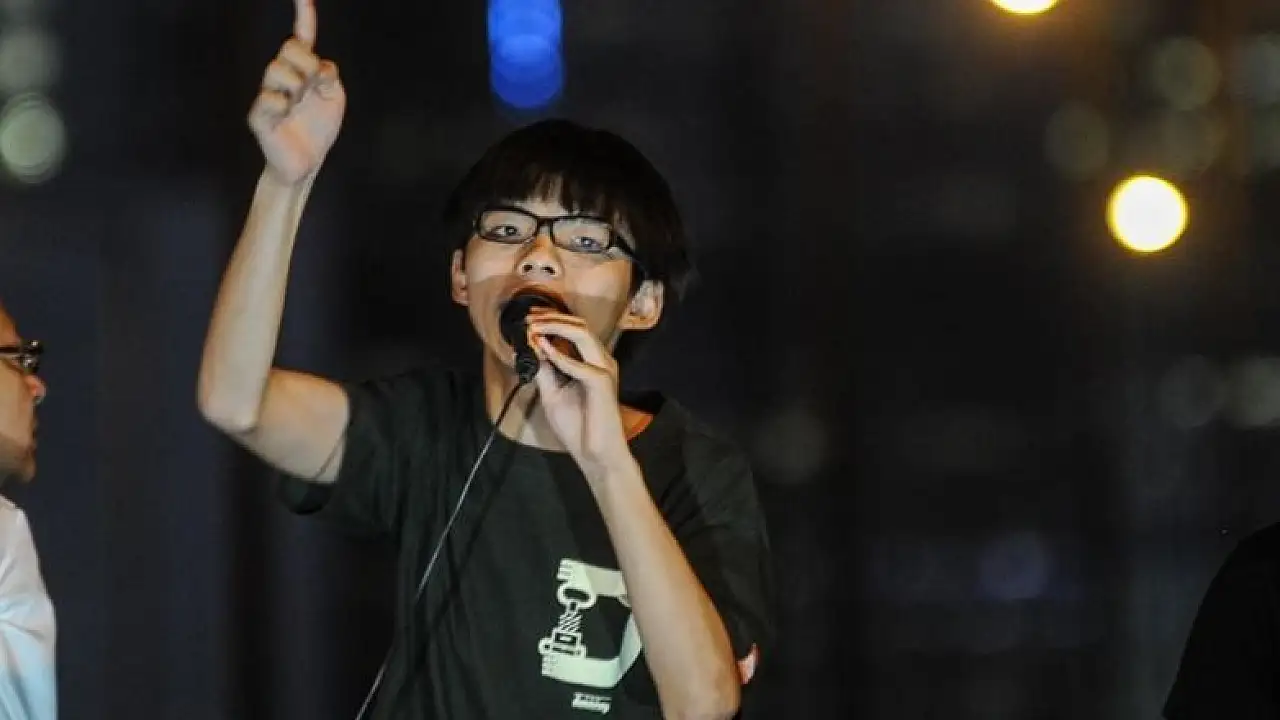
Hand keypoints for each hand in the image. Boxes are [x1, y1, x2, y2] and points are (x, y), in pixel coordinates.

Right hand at [248, 0, 345, 184]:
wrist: (307, 161)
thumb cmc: (318, 127)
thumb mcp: (335, 98)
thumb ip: (330, 77)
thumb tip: (318, 66)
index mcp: (303, 70)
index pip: (302, 37)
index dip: (303, 14)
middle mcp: (283, 77)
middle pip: (290, 48)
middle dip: (306, 64)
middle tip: (311, 88)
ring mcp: (268, 93)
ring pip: (276, 69)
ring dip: (296, 87)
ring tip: (296, 104)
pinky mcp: (259, 115)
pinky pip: (270, 99)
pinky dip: (282, 107)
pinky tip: (284, 117)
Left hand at [527, 310, 632, 480]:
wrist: (596, 454)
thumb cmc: (578, 426)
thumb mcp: (551, 393)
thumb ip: (544, 370)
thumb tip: (529, 348)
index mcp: (591, 361)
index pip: (574, 329)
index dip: (550, 320)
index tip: (528, 319)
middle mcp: (601, 360)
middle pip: (579, 326)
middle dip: (551, 318)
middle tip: (528, 318)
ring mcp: (604, 370)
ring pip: (583, 335)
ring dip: (555, 328)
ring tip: (533, 328)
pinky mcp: (602, 384)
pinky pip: (580, 365)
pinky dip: (560, 356)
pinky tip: (543, 350)